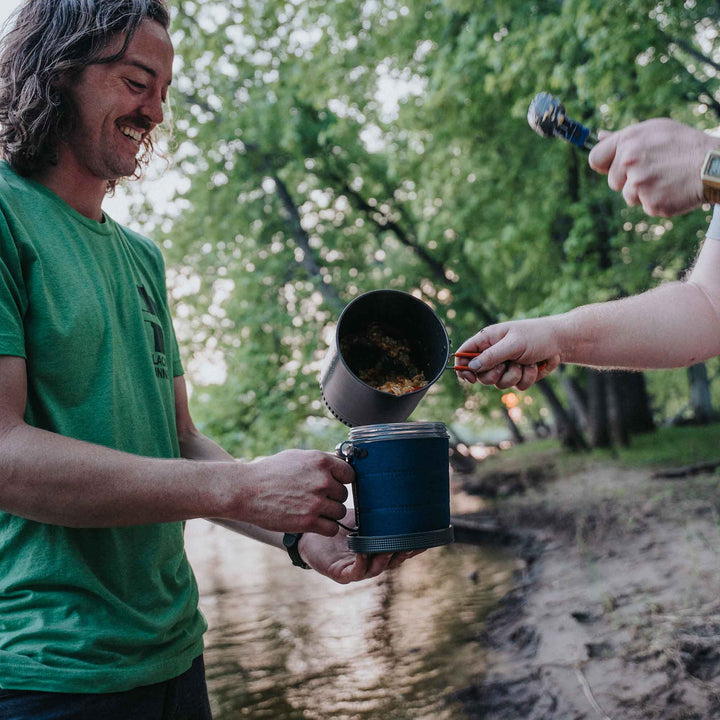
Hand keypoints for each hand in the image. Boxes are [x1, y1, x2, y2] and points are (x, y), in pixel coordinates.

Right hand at [232, 450, 352, 536]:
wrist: (246, 490)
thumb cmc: (270, 472)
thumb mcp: (297, 457)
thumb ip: (321, 461)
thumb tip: (342, 463)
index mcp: (321, 461)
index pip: (350, 473)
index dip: (342, 480)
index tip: (333, 484)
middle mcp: (322, 481)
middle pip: (344, 494)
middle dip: (333, 497)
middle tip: (316, 498)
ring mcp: (316, 502)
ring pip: (340, 512)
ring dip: (330, 513)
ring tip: (312, 509)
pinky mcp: (308, 521)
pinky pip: (332, 528)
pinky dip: (325, 527)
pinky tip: (314, 522)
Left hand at [298, 508, 422, 583]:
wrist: (310, 536)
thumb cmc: (338, 525)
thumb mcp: (360, 515)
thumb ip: (374, 507)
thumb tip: (387, 480)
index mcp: (378, 548)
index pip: (400, 548)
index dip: (414, 546)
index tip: (426, 539)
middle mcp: (371, 560)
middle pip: (392, 560)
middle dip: (403, 553)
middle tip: (412, 544)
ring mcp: (357, 569)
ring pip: (376, 568)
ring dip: (384, 559)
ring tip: (389, 548)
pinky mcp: (341, 574)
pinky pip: (354, 571)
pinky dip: (361, 563)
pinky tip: (363, 553)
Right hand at [454, 318, 560, 389]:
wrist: (561, 342)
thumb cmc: (536, 335)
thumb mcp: (512, 344)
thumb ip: (491, 356)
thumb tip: (472, 366)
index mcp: (488, 340)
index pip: (465, 354)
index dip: (463, 367)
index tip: (470, 378)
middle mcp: (494, 354)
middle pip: (481, 375)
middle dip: (496, 374)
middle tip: (507, 364)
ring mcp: (506, 366)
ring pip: (500, 384)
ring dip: (516, 375)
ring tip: (526, 362)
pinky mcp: (519, 375)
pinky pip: (517, 386)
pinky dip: (528, 378)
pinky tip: (535, 366)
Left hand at [588, 119, 717, 216]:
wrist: (713, 164)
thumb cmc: (683, 144)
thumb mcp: (655, 130)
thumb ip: (624, 137)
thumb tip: (599, 137)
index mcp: (628, 141)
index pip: (595, 158)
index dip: (603, 165)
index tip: (611, 167)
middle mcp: (630, 161)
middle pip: (612, 182)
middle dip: (628, 179)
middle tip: (654, 170)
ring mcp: (640, 183)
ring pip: (628, 196)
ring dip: (642, 192)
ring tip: (665, 178)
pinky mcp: (651, 203)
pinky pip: (645, 206)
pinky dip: (657, 200)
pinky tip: (671, 188)